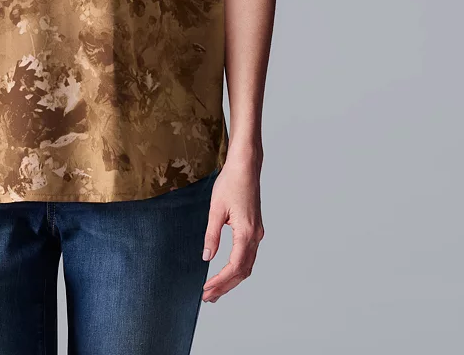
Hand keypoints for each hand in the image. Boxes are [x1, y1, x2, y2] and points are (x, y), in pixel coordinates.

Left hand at [200, 150, 265, 302]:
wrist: (246, 167)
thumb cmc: (230, 183)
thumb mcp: (216, 209)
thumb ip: (211, 235)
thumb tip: (206, 257)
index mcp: (246, 233)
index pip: (234, 267)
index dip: (221, 282)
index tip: (206, 291)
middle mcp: (255, 236)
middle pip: (242, 271)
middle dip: (225, 286)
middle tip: (208, 297)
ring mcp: (257, 233)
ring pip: (247, 265)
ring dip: (232, 279)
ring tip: (215, 290)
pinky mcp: (255, 229)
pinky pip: (248, 255)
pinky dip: (237, 268)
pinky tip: (226, 271)